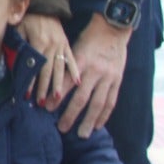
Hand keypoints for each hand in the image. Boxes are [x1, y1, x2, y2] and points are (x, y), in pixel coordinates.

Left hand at [17, 13, 75, 106]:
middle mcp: (52, 46)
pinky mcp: (67, 45)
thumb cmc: (29, 18)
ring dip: (58, 84)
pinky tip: (77, 83)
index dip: (30, 81)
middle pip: (48, 71)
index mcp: (39, 42)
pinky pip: (72, 60)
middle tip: (41, 103)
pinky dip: (74, 71)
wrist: (45, 5)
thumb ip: (19, 45)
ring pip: (60, 68)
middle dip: (44, 88)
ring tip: (57, 98)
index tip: (27, 94)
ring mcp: (61, 46)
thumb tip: (16, 63)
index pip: (34, 67)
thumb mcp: (19, 28)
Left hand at [57, 14, 129, 138]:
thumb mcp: (73, 47)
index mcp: (81, 60)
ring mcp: (108, 77)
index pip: (66, 82)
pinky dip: (104, 115)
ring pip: (98, 103)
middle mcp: (95, 70)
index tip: (46, 107)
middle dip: (71, 115)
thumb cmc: (88, 38)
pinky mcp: (117, 80)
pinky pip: (111, 101)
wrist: (113, 28)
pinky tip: (98, 126)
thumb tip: (48, 81)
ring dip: (89, 121)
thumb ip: (64, 65)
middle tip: (61, 128)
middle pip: (81, 97)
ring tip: (81, 135)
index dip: (56, 97)